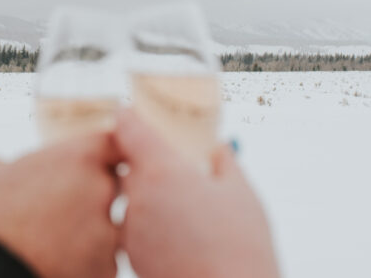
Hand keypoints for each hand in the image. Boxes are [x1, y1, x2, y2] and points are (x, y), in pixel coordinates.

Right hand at [0, 133, 120, 277]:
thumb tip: (3, 169)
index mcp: (80, 158)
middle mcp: (101, 190)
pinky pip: (101, 260)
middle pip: (111, 185)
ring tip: (53, 240)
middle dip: (92, 193)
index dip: (102, 153)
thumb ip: (10, 163)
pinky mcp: (105, 268)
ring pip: (107, 226)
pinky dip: (85, 261)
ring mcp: (107, 232)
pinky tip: (57, 261)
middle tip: (59, 206)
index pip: (112, 143)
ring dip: (88, 230)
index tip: (90, 161)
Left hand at [115, 109, 279, 277]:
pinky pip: (138, 232)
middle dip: (149, 165)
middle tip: (176, 168)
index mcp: (161, 171)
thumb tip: (220, 148)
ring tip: (187, 210)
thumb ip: (225, 163)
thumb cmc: (240, 249)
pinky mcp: (134, 259)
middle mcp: (138, 198)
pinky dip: (153, 228)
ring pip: (135, 201)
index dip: (129, 116)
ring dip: (152, 200)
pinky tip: (183, 237)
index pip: (129, 128)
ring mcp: (132, 232)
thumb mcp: (242, 194)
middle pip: (131, 167)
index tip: (129, 110)